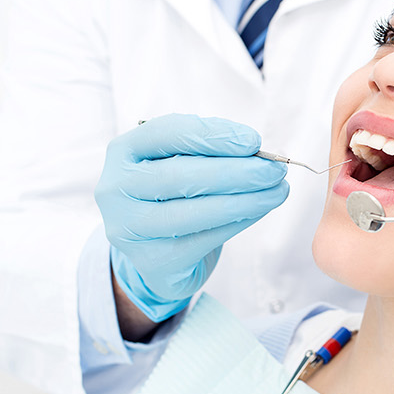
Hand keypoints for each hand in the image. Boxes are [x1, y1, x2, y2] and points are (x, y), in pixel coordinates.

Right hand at [97, 114, 289, 320]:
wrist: (157, 250)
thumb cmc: (173, 194)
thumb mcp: (179, 162)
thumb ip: (208, 151)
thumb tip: (256, 151)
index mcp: (123, 151)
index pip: (166, 133)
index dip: (212, 135)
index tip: (253, 141)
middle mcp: (115, 189)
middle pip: (180, 175)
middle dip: (236, 171)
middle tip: (274, 170)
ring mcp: (129, 228)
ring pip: (194, 211)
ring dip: (244, 200)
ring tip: (277, 191)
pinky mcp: (151, 260)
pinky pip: (203, 239)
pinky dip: (237, 222)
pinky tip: (259, 210)